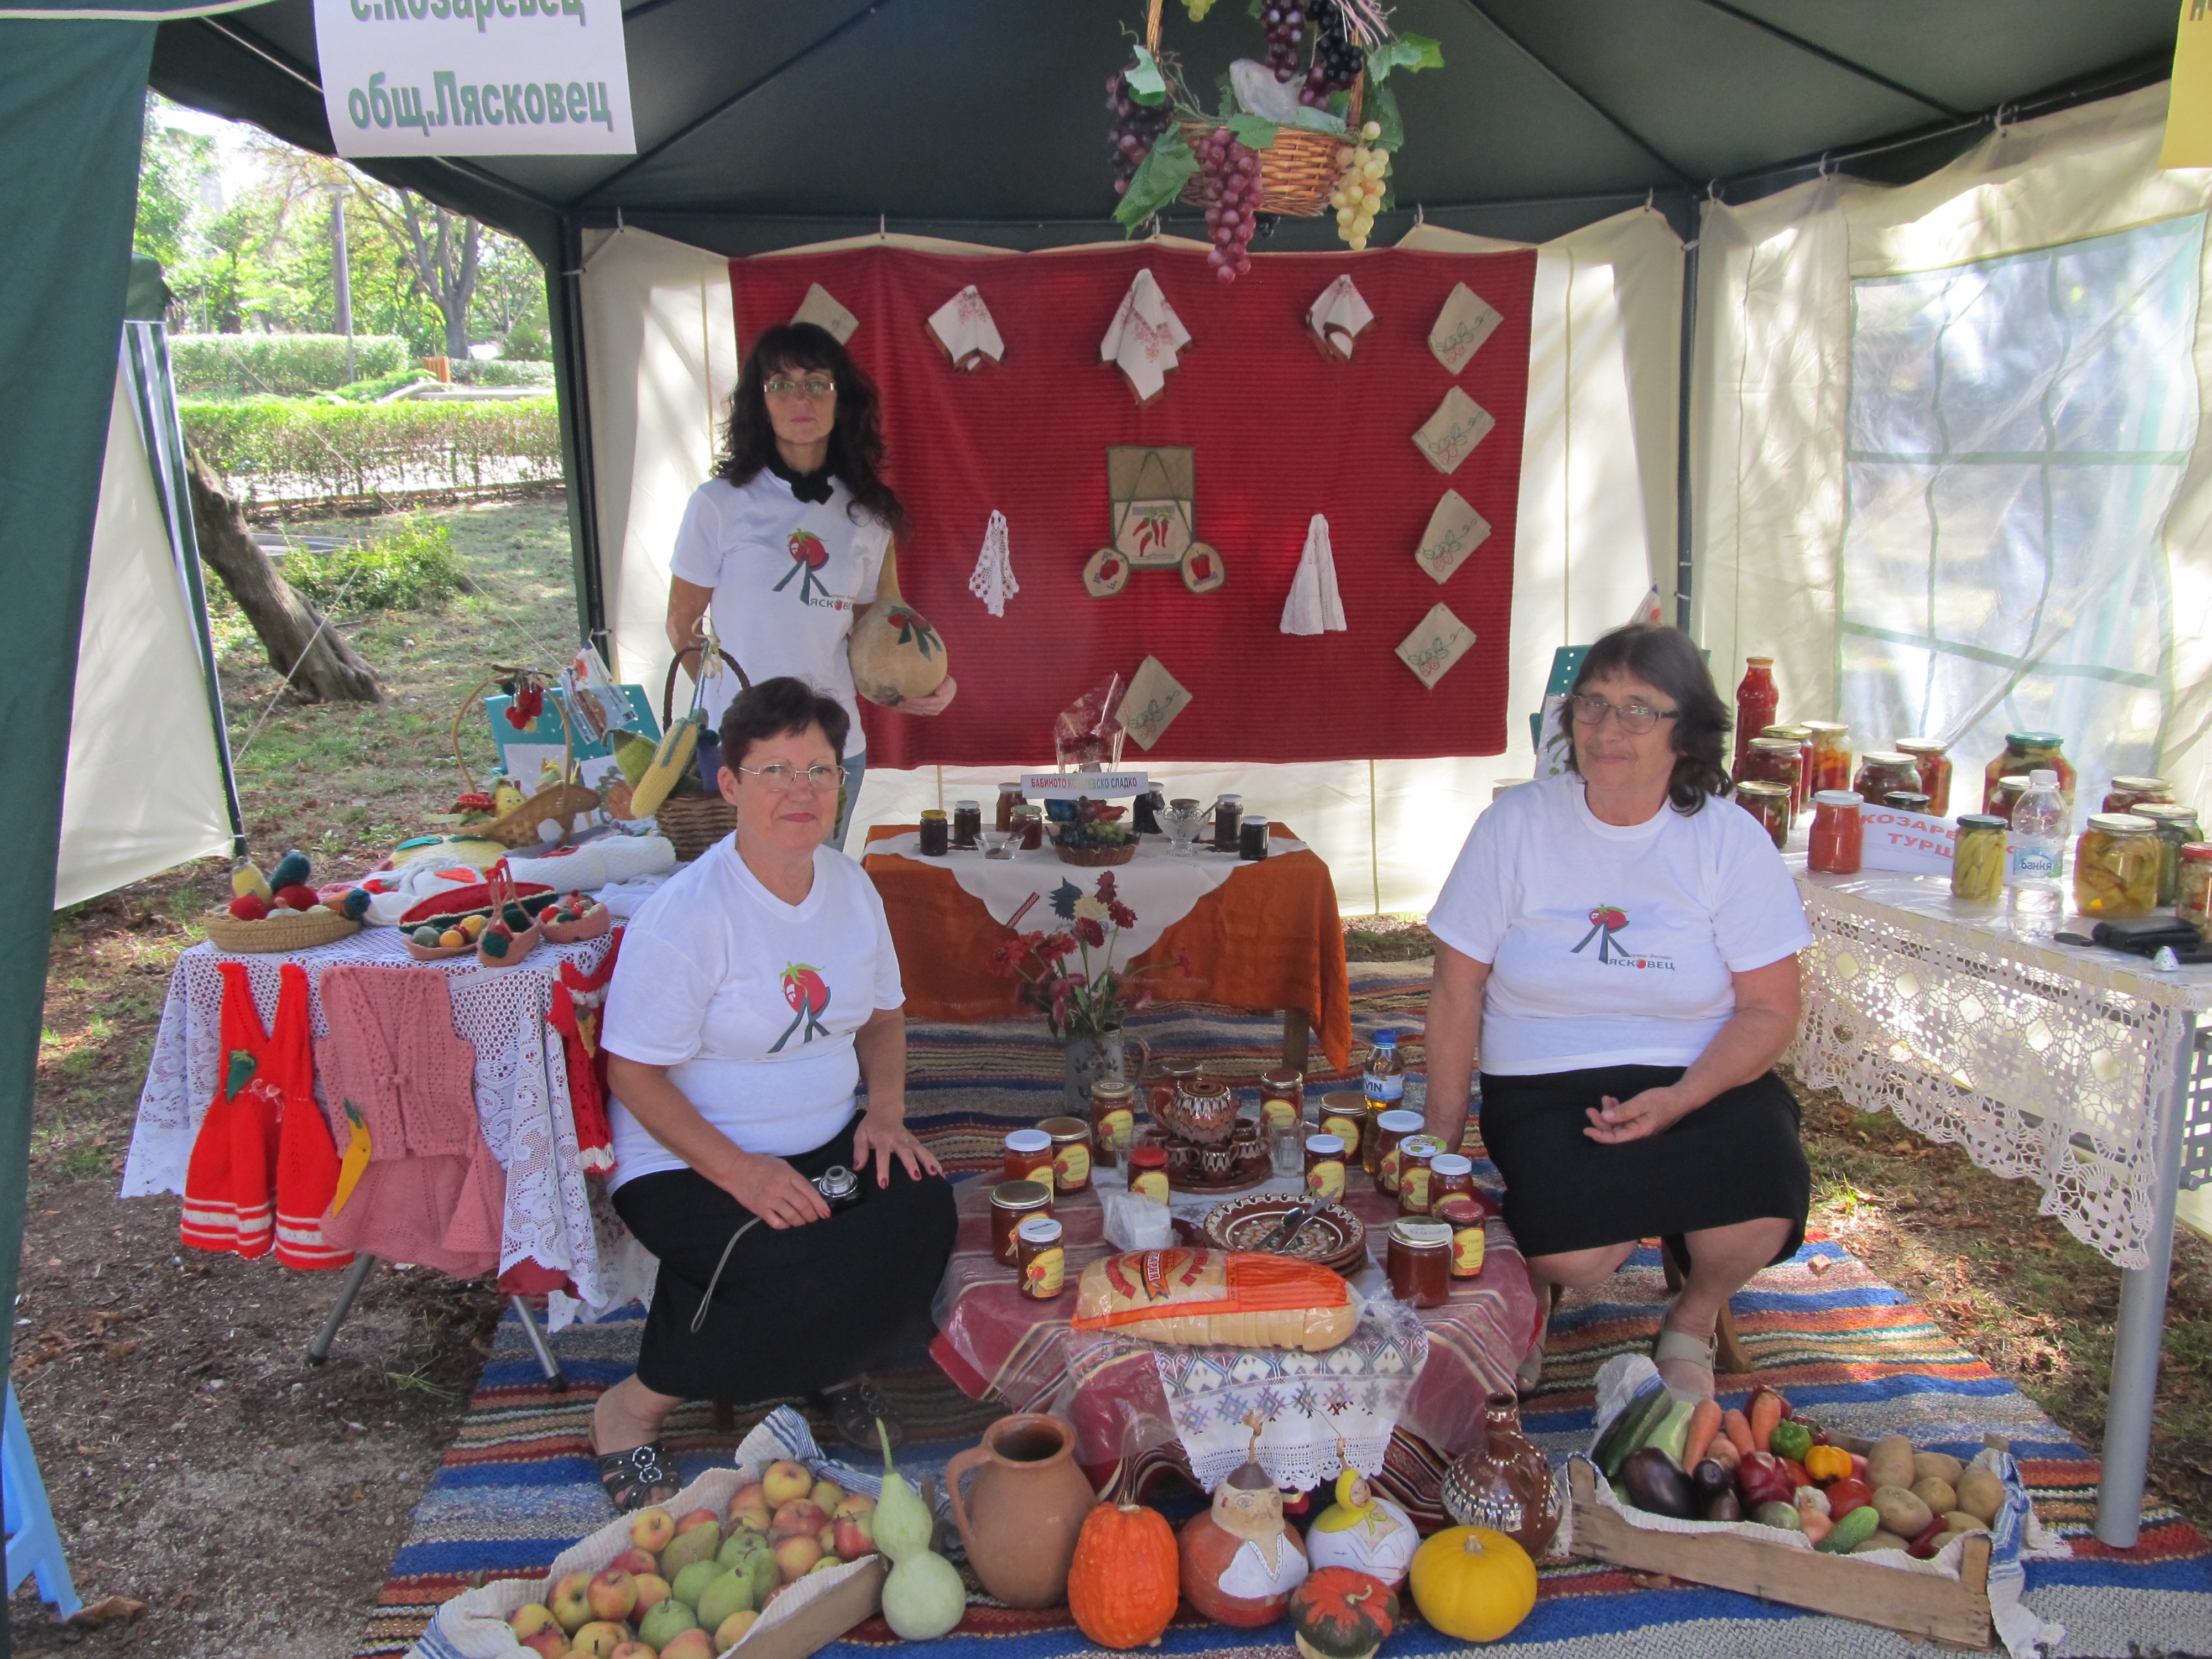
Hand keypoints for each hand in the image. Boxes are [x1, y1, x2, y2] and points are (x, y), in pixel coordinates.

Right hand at [716, 1149, 831, 1228]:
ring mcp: (770, 1199)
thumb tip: (808, 1193)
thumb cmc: (760, 1165)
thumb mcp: (782, 1165)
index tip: (826, 1213)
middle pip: (803, 1206)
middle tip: (814, 1219)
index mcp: (788, 1175)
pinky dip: (785, 1226)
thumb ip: (795, 1178)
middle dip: (812, 1216)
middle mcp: (781, 1187)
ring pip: (792, 1217)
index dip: (820, 1205)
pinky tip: (787, 1224)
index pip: (809, 1192)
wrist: (735, 1168)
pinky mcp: (760, 1209)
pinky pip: (777, 1223)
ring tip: (802, 1223)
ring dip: (800, 1222)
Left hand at [852, 1104, 942, 1187]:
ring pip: (920, 1150)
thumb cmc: (872, 1126)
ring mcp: (909, 1140)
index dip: (883, 1169)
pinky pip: (926, 1152)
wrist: (885, 1110)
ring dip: (928, 1162)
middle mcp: (898, 1139)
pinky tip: (941, 1173)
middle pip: (906, 1151)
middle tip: (916, 1177)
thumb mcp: (860, 1135)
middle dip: (912, 1164)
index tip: (884, 1184)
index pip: (883, 1155)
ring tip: (935, 1174)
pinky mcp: (915, 1142)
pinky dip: (934, 1161)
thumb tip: (858, 1167)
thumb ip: (860, 1151)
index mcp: (883, 1138)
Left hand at [894, 675, 957, 715]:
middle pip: (920, 708)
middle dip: (908, 706)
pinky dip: (906, 710)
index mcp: (941, 701)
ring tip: (895, 706)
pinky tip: (896, 708)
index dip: (916, 702)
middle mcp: (937, 708)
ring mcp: (931, 711)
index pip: (927, 702)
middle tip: (897, 702)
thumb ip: (944, 686)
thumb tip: (938, 693)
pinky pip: (915, 712)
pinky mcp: (926, 712)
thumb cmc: (946, 682)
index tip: (906, 699)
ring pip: (917, 711)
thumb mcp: (948, 682)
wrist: (948, 689)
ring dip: (905, 709)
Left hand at [1583, 1084, 1697, 1143]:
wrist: (1681, 1098)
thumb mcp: (1641, 1103)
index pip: (1615, 1139)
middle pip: (1614, 1132)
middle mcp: (1639, 1134)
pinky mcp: (1641, 1123)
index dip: (1599, 1135)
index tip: (1586, 1130)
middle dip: (1601, 1121)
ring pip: (1619, 1125)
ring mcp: (1640, 1129)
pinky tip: (1613, 1101)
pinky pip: (1625, 1120)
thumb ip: (1623, 1111)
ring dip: (1609, 1113)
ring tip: (1605, 1099)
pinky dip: (1618, 1111)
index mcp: (1640, 1132)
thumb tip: (1605, 1117)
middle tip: (1590, 1109)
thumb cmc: (1663, 1100)